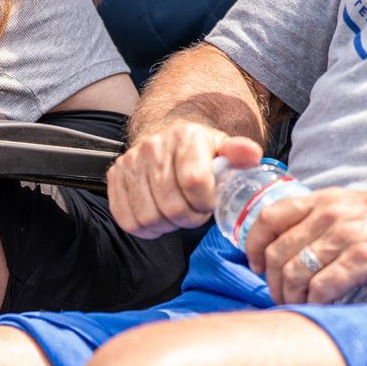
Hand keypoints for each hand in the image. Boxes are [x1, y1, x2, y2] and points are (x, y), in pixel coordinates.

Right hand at [109, 123, 263, 238]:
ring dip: (167, 226)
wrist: (166, 137)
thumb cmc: (199, 151)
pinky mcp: (114, 177)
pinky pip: (126, 219)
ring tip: (177, 216)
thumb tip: (252, 155)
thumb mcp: (223, 148)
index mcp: (185, 138)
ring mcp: (130, 162)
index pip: (194, 182)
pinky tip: (158, 221)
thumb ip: (239, 153)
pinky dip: (145, 229)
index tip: (209, 204)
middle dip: (189, 219)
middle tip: (195, 214)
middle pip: (171, 206)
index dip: (205, 204)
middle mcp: (153, 147)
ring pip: (148, 217)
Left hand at [245, 185, 366, 304]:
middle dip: (271, 281)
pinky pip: (323, 287)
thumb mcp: (353, 206)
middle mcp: (329, 216)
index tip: (254, 264)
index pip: (269, 218)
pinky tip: (320, 307)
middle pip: (276, 253)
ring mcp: (345, 237)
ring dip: (290, 296)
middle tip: (279, 296)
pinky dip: (315, 302)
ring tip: (298, 305)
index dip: (252, 244)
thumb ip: (321, 218)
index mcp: (323, 200)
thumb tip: (292, 242)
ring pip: (294, 272)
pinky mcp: (365, 260)